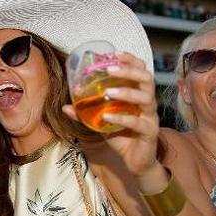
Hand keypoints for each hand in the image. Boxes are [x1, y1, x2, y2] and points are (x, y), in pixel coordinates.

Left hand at [64, 53, 158, 174]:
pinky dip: (121, 118)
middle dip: (129, 71)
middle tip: (110, 70)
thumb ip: (86, 113)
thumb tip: (65, 106)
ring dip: (126, 92)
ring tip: (108, 92)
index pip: (140, 70)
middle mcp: (147, 102)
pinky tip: (107, 117)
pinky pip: (137, 122)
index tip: (114, 53)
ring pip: (145, 98)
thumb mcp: (100, 122)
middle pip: (146, 79)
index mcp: (138, 94)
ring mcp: (150, 116)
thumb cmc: (120, 135)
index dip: (130, 60)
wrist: (135, 161)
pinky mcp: (150, 132)